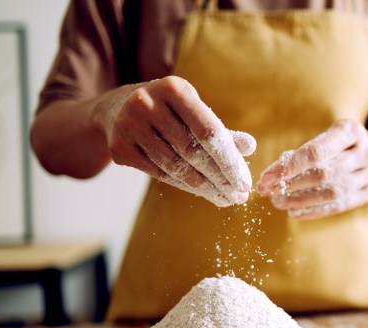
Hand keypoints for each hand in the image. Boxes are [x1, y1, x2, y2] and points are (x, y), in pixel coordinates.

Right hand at [97, 76, 255, 206]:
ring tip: (224, 199)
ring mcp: (129, 124)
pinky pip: (158, 173)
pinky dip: (183, 186)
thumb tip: (250, 147)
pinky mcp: (119, 146)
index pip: (209, 132)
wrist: (117, 109)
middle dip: (220, 179)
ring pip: (175, 166)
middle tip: (238, 197)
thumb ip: (220, 131)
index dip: (229, 161)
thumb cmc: (169, 112)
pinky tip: (202, 193)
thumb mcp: (194, 112)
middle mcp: (148, 102)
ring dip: (205, 188)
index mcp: (174, 88)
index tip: (244, 183)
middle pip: (193, 152)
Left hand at [256, 119, 367, 218]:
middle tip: (269, 192)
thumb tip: (273, 176)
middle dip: (292, 184)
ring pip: (333, 192)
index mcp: (350, 131)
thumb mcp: (322, 137)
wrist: (366, 151)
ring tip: (279, 202)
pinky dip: (315, 211)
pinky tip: (295, 212)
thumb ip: (300, 154)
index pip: (316, 152)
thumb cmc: (335, 143)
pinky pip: (339, 206)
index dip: (289, 166)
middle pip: (324, 174)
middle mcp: (366, 151)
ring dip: (301, 200)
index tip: (267, 177)